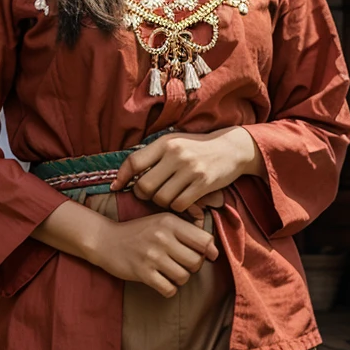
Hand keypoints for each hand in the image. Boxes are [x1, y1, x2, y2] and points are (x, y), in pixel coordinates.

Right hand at [90, 213, 218, 297]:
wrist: (106, 240)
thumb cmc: (139, 231)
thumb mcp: (162, 220)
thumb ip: (187, 227)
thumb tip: (213, 248)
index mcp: (170, 222)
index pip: (205, 240)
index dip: (209, 250)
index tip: (206, 255)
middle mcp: (162, 237)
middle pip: (196, 261)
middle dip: (193, 266)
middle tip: (182, 263)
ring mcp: (152, 256)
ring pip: (184, 277)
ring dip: (180, 278)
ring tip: (170, 272)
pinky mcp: (142, 272)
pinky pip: (169, 289)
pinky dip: (169, 289)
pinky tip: (162, 281)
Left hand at [110, 128, 265, 214]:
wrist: (232, 148)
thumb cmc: (197, 148)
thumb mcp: (174, 143)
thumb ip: (152, 155)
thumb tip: (122, 175)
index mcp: (165, 143)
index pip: (134, 162)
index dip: (122, 177)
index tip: (117, 187)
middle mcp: (176, 155)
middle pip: (144, 186)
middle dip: (142, 195)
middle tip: (149, 194)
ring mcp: (190, 170)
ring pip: (161, 198)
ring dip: (160, 202)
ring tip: (167, 196)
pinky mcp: (203, 184)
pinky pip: (179, 205)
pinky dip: (176, 207)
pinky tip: (180, 200)